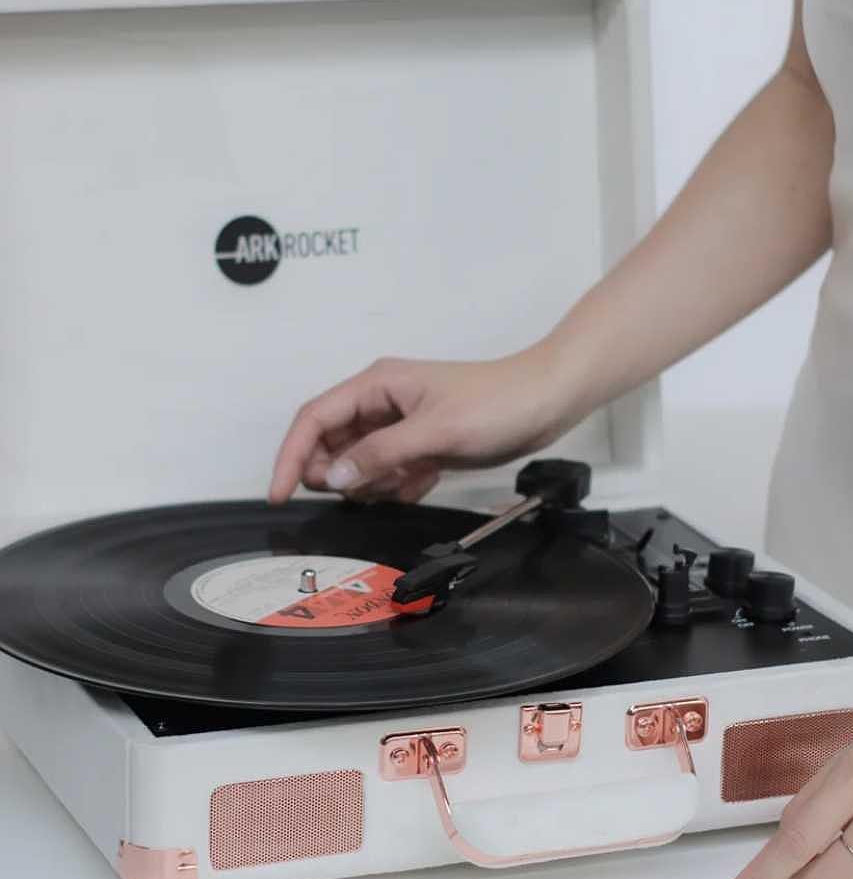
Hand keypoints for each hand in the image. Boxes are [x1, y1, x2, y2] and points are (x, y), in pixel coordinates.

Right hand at [268, 347, 579, 503]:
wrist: (547, 401)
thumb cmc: (498, 401)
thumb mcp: (434, 431)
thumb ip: (379, 454)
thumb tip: (334, 477)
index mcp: (377, 385)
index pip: (314, 418)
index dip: (292, 456)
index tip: (279, 493)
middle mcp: (383, 402)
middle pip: (332, 443)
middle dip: (339, 474)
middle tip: (363, 490)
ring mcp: (402, 424)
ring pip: (361, 462)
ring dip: (373, 482)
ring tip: (407, 478)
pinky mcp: (422, 444)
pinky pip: (390, 472)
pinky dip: (398, 484)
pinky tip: (423, 481)